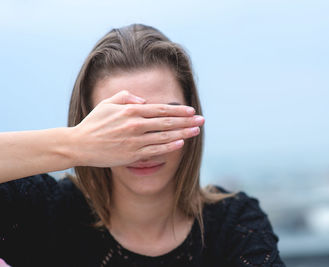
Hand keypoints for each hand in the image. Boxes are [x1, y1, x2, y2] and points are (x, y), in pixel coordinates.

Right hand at [70, 90, 203, 166]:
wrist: (79, 145)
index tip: (191, 110)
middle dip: (187, 121)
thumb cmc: (94, 123)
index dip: (178, 110)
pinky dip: (169, 147)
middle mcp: (135, 125)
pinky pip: (155, 151)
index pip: (161, 109)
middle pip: (167, 122)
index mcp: (131, 110)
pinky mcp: (132, 155)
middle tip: (202, 120)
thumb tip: (145, 100)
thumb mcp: (108, 104)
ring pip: (165, 136)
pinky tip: (181, 143)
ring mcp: (135, 141)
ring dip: (183, 133)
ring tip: (196, 131)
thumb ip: (126, 97)